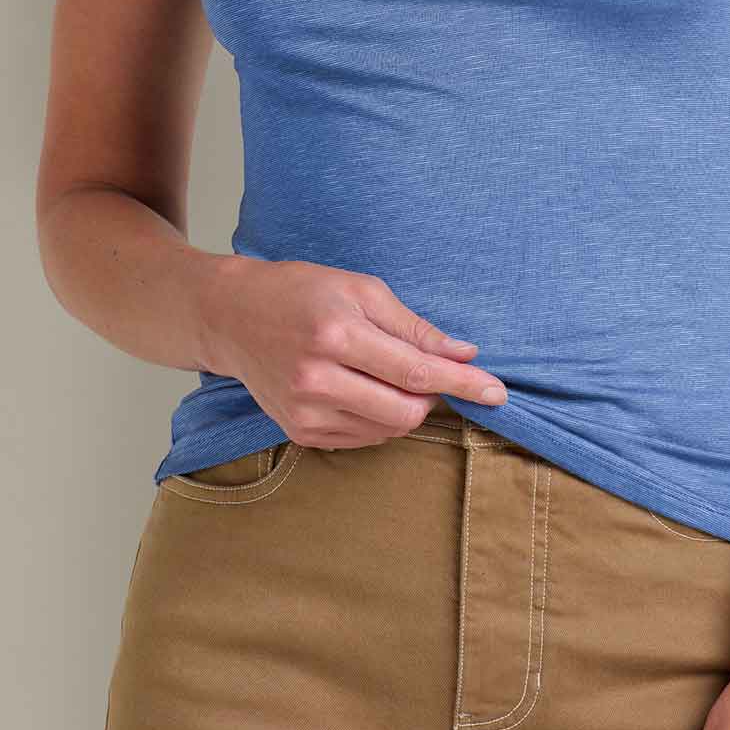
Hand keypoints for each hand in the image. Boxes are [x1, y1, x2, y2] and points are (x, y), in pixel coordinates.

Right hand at [206, 257, 508, 448]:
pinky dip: (380, 419)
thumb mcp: (361, 290)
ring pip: (387, 429)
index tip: (498, 392)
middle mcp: (318, 379)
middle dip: (434, 398)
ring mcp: (304, 411)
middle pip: (406, 411)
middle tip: (434, 374)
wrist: (232, 316)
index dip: (463, 383)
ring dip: (408, 409)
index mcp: (337, 334)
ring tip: (390, 375)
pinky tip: (367, 391)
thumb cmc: (301, 291)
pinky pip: (362, 439)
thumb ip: (414, 327)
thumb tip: (464, 354)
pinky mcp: (298, 431)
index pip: (416, 372)